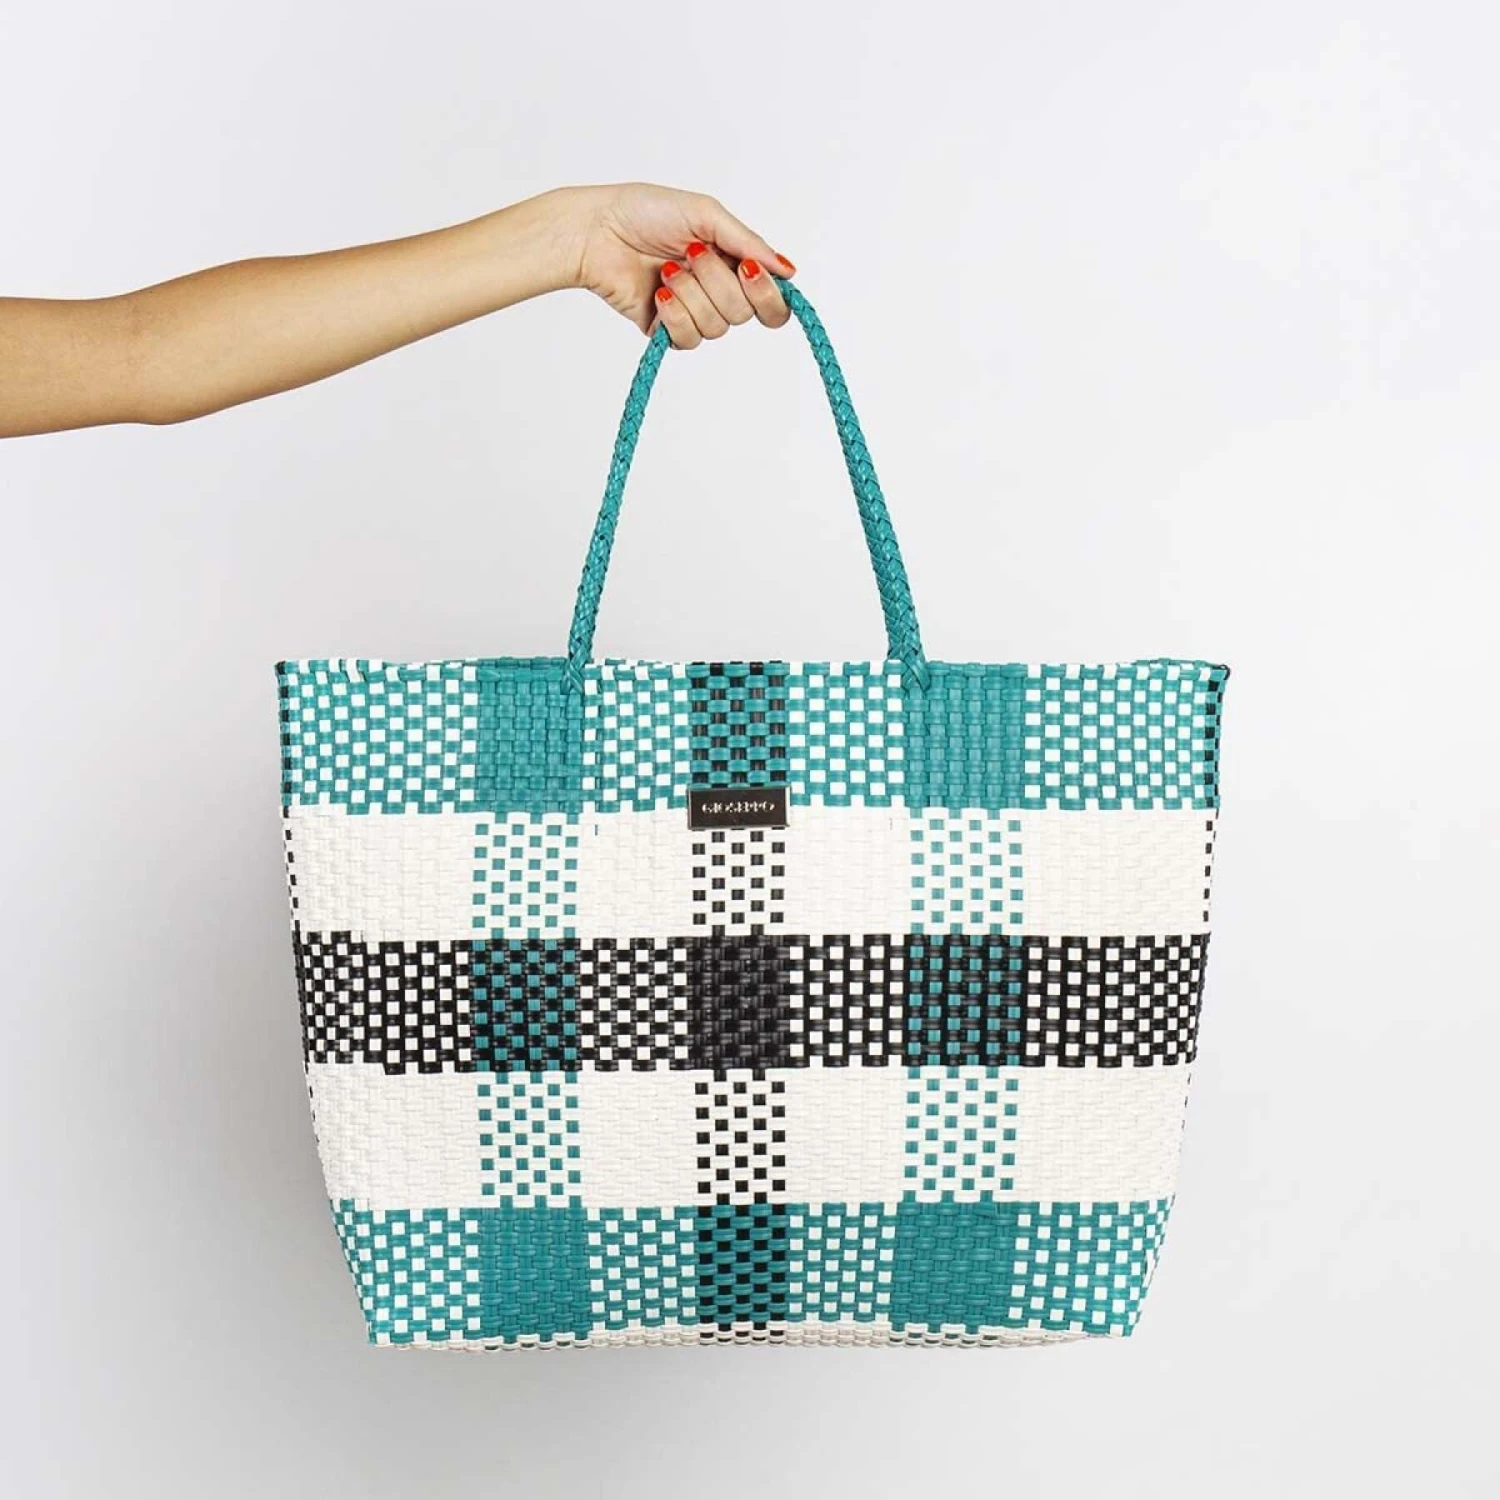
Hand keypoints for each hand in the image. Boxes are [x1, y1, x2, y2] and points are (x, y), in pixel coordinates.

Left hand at [560, 183, 794, 347]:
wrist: (598, 232)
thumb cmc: (646, 213)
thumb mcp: (706, 215)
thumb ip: (748, 243)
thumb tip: (788, 271)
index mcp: (733, 265)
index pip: (772, 302)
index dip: (766, 294)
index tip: (749, 270)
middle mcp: (718, 293)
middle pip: (745, 314)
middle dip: (718, 282)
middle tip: (692, 253)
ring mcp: (693, 314)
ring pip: (717, 327)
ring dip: (692, 293)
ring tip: (666, 269)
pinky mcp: (667, 331)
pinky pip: (689, 340)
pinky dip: (676, 314)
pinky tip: (659, 293)